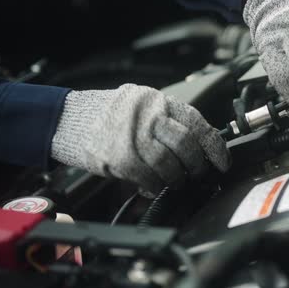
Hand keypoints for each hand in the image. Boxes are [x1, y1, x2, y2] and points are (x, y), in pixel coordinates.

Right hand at [50, 84, 227, 194]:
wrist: (65, 118)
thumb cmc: (106, 114)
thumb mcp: (141, 105)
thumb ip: (167, 120)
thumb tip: (198, 144)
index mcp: (158, 100)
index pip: (197, 122)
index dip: (215, 146)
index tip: (222, 162)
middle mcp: (149, 114)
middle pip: (186, 144)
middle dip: (196, 165)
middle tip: (195, 174)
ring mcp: (134, 135)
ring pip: (170, 164)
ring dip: (176, 179)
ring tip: (174, 181)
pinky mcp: (119, 156)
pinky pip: (148, 178)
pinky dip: (155, 187)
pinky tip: (153, 187)